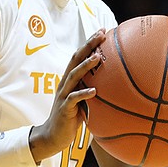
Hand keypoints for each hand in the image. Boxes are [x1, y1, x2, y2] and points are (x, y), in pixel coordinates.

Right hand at [29, 29, 105, 161]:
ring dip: (86, 66)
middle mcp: (65, 83)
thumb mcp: (82, 101)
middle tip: (101, 34)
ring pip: (74, 76)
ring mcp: (63, 95)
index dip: (89, 43)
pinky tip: (94, 91)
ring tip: (97, 57)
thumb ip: (92, 90)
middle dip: (88, 46)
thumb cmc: (71, 118)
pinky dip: (83, 94)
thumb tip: (114, 85)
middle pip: (76, 60)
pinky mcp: (64, 108)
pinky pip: (74, 99)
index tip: (102, 31)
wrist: (53, 135)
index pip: (79, 56)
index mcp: (70, 80)